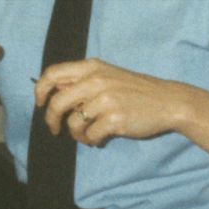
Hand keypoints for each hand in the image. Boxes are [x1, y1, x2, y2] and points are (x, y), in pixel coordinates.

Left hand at [35, 58, 197, 145]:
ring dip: (76, 134)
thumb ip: (82, 81)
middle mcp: (96, 80)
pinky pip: (90, 135)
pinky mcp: (115, 119)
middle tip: (55, 129)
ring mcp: (106, 100)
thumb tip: (53, 92)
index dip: (40, 90)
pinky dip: (91, 140)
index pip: (52, 74)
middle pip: (56, 102)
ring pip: (73, 122)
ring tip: (86, 135)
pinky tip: (98, 139)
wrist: (168, 101)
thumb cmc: (135, 90)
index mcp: (91, 67)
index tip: (40, 104)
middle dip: (51, 119)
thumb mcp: (107, 75)